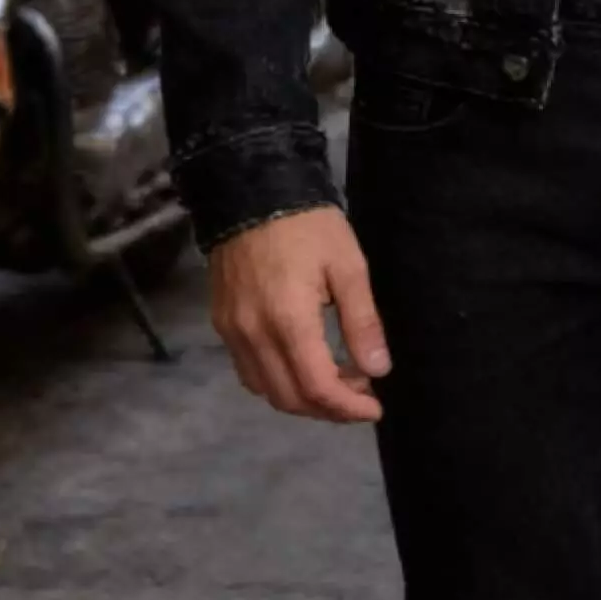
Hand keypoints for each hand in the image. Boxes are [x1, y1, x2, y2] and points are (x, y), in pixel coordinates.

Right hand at [209, 207, 390, 422]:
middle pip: (290, 399)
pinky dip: (277, 382)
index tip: (375, 408)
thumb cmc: (308, 225)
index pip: (318, 387)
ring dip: (302, 399)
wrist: (252, 190)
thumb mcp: (348, 265)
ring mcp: (233, 332)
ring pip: (266, 391)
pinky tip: (301, 365)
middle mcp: (254, 335)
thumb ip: (362, 321)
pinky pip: (248, 372)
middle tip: (361, 394)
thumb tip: (378, 371)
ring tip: (336, 381)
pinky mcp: (222, 324)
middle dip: (329, 409)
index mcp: (289, 321)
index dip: (348, 408)